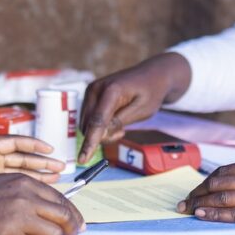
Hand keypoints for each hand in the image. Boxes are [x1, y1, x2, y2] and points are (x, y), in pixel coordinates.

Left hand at [0, 128, 65, 182]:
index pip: (15, 143)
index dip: (33, 145)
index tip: (50, 149)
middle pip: (23, 158)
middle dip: (42, 163)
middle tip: (62, 169)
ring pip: (18, 172)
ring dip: (36, 176)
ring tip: (56, 180)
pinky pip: (7, 183)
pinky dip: (20, 187)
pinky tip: (31, 194)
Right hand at [0, 173, 85, 234]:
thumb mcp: (4, 184)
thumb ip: (28, 194)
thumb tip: (55, 210)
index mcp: (25, 183)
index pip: (62, 199)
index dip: (73, 215)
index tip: (77, 225)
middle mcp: (25, 198)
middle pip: (65, 218)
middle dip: (70, 231)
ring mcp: (17, 219)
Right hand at [78, 53, 192, 163]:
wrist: (152, 75)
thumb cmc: (150, 92)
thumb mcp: (141, 111)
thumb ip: (119, 122)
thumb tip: (101, 134)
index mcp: (112, 90)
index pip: (97, 122)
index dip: (90, 142)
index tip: (83, 159)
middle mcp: (96, 88)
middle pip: (89, 125)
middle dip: (103, 135)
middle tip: (122, 131)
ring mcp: (91, 90)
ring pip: (87, 123)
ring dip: (101, 131)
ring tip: (120, 124)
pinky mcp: (91, 94)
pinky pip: (89, 118)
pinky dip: (99, 125)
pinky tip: (114, 119)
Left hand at [178, 161, 234, 234]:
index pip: (226, 171)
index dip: (206, 181)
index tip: (194, 190)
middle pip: (219, 183)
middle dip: (196, 193)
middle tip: (181, 203)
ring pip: (224, 198)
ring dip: (201, 204)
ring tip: (186, 211)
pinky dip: (216, 214)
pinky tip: (203, 216)